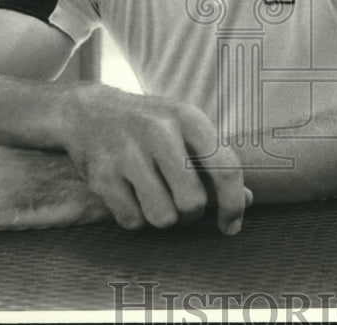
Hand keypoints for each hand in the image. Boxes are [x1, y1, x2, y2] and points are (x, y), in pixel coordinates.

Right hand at [63, 84, 250, 234]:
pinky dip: (137, 218)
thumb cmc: (150, 125)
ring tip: (157, 198)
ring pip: (162, 218)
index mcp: (189, 118)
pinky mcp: (102, 175)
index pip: (225, 170)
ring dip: (163, 218)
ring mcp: (128, 153)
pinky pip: (133, 221)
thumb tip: (246, 200)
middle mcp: (159, 132)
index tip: (232, 224)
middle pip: (192, 202)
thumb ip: (216, 162)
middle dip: (192, 214)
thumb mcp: (186, 128)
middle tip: (184, 204)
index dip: (233, 204)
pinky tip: (133, 196)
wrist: (89, 112)